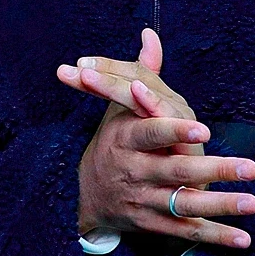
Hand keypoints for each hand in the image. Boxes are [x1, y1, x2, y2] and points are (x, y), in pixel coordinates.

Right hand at [58, 29, 254, 247]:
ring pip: (184, 205)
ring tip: (252, 202)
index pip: (151, 133)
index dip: (175, 130)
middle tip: (251, 168)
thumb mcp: (119, 108)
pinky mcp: (153, 225)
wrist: (86, 194)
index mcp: (125, 139)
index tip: (203, 128)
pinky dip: (215, 238)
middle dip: (214, 170)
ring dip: (220, 205)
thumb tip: (150, 35)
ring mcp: (143, 201)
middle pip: (176, 171)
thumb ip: (142, 74)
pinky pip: (186, 233)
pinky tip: (243, 239)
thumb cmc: (114, 141)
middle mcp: (134, 172)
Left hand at [60, 28, 195, 151]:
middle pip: (134, 79)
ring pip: (144, 94)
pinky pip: (167, 116)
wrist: (178, 202)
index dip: (100, 69)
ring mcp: (177, 118)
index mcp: (153, 100)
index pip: (126, 75)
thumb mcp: (132, 131)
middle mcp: (166, 104)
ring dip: (116, 83)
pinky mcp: (189, 136)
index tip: (65, 72)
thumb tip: (125, 53)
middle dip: (103, 74)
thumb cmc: (158, 162)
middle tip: (77, 70)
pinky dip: (153, 102)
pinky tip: (138, 91)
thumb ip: (122, 94)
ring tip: (90, 75)